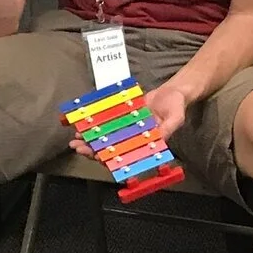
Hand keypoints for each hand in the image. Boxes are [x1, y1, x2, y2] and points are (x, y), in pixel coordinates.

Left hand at [70, 81, 191, 158]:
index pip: (126, 156)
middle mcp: (134, 139)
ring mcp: (127, 129)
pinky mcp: (122, 118)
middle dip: (93, 151)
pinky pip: (107, 124)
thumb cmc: (176, 106)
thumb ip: (167, 129)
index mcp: (146, 144)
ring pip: (106, 138)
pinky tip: (82, 126)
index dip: (111, 160)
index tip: (98, 159)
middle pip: (111, 150)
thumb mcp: (175, 118)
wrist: (173, 92)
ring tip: (76, 139)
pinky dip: (95, 125)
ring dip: (90, 140)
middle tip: (78, 148)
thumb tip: (159, 139)